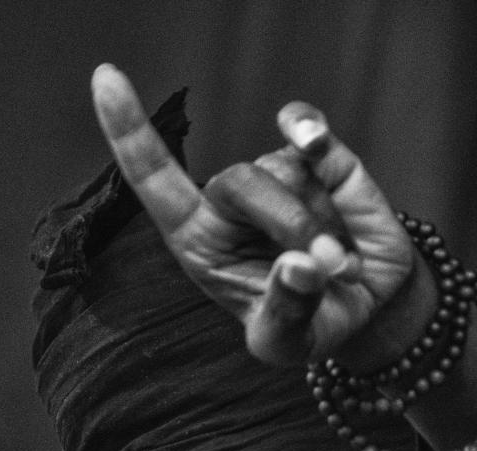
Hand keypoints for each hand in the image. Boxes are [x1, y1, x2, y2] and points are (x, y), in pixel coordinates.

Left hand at [90, 63, 433, 369]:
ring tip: (341, 266)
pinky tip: (313, 142)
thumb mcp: (289, 346)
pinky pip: (306, 128)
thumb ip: (287, 313)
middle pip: (239, 182)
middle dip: (289, 225)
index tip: (105, 78)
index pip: (153, 180)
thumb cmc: (311, 328)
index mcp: (200, 242)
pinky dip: (309, 131)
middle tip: (329, 272)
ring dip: (321, 224)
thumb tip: (299, 266)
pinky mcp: (321, 161)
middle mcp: (229, 203)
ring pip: (286, 169)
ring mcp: (275, 175)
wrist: (371, 310)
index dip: (128, 130)